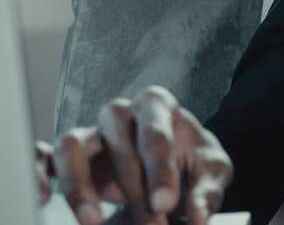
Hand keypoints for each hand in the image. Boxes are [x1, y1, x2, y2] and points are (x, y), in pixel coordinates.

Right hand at [42, 85, 232, 224]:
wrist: (175, 162)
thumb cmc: (191, 160)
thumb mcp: (211, 169)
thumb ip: (206, 190)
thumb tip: (198, 216)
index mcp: (157, 105)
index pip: (155, 134)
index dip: (160, 171)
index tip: (165, 203)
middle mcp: (121, 112)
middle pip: (118, 144)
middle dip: (133, 191)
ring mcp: (92, 131)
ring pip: (72, 147)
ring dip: (79, 185)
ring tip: (93, 220)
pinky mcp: (70, 155)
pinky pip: (44, 157)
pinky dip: (39, 173)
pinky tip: (43, 198)